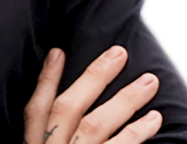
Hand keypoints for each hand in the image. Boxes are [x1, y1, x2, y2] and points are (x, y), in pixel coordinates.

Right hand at [23, 46, 162, 142]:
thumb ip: (44, 130)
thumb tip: (57, 91)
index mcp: (34, 143)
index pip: (36, 108)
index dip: (46, 78)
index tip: (58, 52)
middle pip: (70, 108)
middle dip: (94, 78)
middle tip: (119, 54)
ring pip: (97, 125)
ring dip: (125, 101)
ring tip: (149, 81)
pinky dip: (137, 133)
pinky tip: (153, 118)